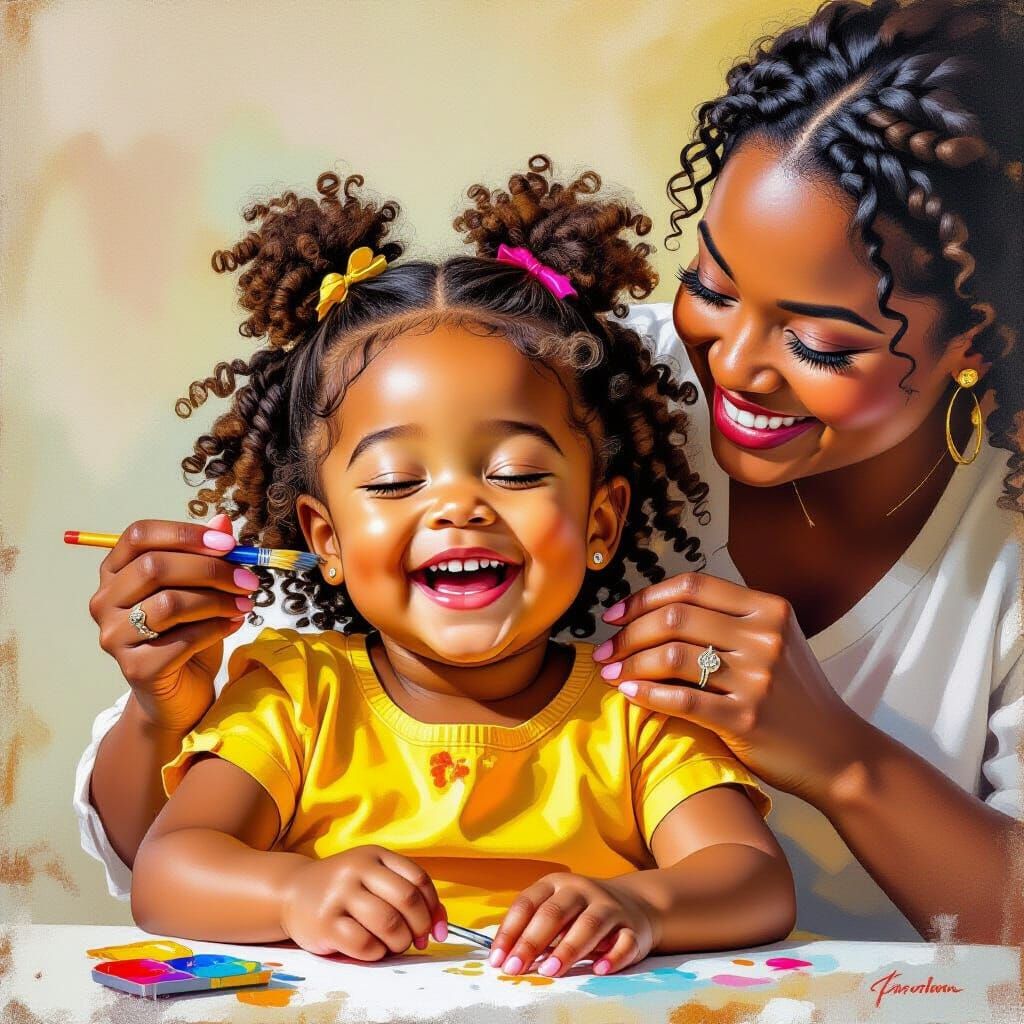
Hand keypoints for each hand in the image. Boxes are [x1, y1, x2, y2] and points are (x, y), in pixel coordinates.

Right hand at [88, 514, 257, 732]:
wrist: (180, 695)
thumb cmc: (187, 634)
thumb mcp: (200, 590)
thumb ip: (207, 556)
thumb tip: (222, 521)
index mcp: (115, 572)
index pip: (139, 536)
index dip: (185, 534)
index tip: (228, 543)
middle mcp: (105, 601)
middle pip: (154, 567)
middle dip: (211, 570)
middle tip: (248, 580)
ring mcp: (114, 636)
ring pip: (169, 603)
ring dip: (217, 600)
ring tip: (245, 604)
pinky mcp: (135, 668)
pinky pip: (182, 639)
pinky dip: (216, 628)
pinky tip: (234, 625)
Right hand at [278, 846, 446, 959]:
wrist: (292, 893)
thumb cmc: (344, 889)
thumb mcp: (373, 877)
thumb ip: (406, 891)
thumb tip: (440, 926)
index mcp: (375, 854)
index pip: (418, 879)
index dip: (434, 907)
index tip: (437, 929)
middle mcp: (357, 869)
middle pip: (407, 899)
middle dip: (420, 927)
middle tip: (416, 940)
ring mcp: (339, 895)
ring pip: (389, 924)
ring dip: (400, 942)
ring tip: (394, 945)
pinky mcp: (325, 923)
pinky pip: (365, 945)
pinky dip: (377, 953)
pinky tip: (372, 949)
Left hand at [490, 872, 654, 978]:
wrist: (634, 903)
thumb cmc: (581, 911)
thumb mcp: (556, 909)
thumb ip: (533, 928)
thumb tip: (505, 956)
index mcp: (556, 883)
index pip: (527, 903)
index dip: (510, 932)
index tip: (498, 959)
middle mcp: (581, 890)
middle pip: (554, 913)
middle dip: (532, 941)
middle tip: (516, 967)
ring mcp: (608, 907)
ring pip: (588, 924)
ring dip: (568, 948)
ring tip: (550, 970)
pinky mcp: (632, 928)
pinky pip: (624, 941)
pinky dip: (612, 956)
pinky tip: (599, 970)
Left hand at [594, 572, 867, 803]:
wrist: (838, 752)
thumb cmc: (796, 695)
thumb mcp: (775, 641)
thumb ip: (730, 619)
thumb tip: (657, 608)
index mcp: (769, 609)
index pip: (691, 586)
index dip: (644, 597)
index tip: (613, 615)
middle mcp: (765, 637)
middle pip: (675, 618)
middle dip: (628, 633)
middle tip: (605, 650)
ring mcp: (758, 678)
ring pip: (672, 656)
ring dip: (630, 664)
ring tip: (609, 673)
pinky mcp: (747, 720)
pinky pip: (681, 700)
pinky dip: (646, 695)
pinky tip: (628, 694)